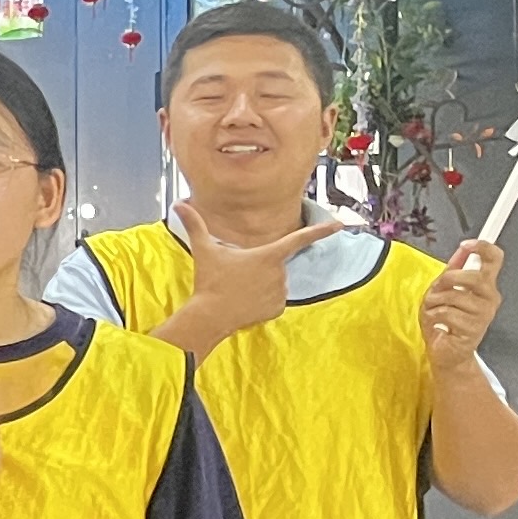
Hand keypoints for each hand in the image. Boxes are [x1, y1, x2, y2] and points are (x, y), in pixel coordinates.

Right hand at [172, 198, 348, 337]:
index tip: (339, 224)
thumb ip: (195, 225)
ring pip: (274, 282)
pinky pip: (272, 300)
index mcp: (267, 254)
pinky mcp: (277, 309)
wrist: (211, 314)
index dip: (320, 230)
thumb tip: (177, 204)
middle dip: (258, 266)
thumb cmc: (210, 280)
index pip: (299, 238)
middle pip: (274, 263)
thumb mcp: (204, 249)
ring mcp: (280, 292)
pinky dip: (261, 301)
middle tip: (236, 275)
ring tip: (239, 290)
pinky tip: (245, 303)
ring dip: (260, 284)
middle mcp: (280, 272)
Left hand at [423, 238, 503, 367]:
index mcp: (485, 286)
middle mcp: (489, 299)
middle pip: (473, 276)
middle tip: (437, 291)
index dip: (483, 247)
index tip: (468, 244)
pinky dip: (434, 317)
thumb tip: (463, 248)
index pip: (495, 259)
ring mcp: (483, 315)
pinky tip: (439, 325)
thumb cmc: (445, 321)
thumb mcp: (445, 290)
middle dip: (447, 280)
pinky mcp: (473, 329)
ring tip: (436, 312)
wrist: (446, 352)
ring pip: (454, 296)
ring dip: (435, 303)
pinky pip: (446, 313)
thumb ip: (454, 268)